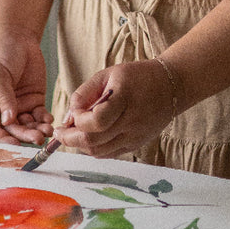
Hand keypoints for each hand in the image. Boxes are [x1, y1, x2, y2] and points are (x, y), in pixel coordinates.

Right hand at [0, 34, 52, 143]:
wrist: (17, 36)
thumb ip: (3, 96)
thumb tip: (7, 120)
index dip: (1, 139)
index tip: (14, 144)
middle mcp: (2, 109)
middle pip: (12, 130)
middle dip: (24, 136)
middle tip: (37, 138)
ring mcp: (19, 105)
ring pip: (28, 125)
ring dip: (36, 130)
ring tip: (47, 131)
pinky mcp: (34, 100)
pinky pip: (40, 115)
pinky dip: (45, 120)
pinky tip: (50, 120)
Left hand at [52, 58, 177, 157]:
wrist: (170, 86)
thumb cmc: (136, 77)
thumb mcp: (108, 74)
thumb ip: (84, 94)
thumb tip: (68, 117)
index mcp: (124, 98)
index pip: (96, 121)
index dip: (78, 120)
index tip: (73, 113)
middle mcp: (131, 121)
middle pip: (94, 141)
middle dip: (70, 139)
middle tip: (59, 132)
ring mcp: (135, 136)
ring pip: (99, 152)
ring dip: (80, 146)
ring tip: (71, 134)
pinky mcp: (136, 144)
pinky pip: (108, 153)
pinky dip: (94, 148)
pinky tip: (88, 137)